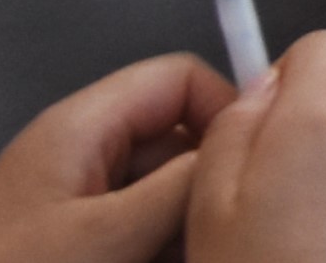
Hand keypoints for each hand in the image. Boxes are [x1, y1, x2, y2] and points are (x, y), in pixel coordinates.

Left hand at [0, 52, 226, 262]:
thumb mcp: (106, 234)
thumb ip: (177, 186)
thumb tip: (237, 150)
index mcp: (81, 126)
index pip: (178, 79)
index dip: (224, 110)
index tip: (253, 163)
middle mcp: (80, 154)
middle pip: (174, 141)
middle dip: (204, 186)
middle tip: (219, 231)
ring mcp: (75, 202)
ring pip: (161, 194)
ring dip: (183, 227)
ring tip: (190, 255)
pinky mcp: (72, 243)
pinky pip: (136, 232)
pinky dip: (158, 251)